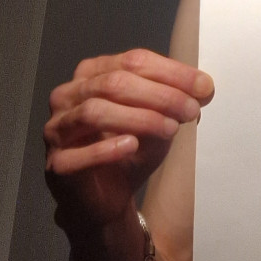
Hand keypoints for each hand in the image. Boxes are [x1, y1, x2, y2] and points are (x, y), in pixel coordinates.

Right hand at [44, 49, 213, 231]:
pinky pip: (77, 152)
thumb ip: (175, 101)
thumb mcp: (159, 120)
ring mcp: (57, 128)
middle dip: (160, 95)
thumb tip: (205, 87)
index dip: (172, 73)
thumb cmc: (130, 151)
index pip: (133, 61)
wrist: (106, 198)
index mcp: (93, 74)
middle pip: (114, 83)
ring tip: (170, 128)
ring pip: (94, 111)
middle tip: (191, 110)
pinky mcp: (56, 162)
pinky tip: (131, 145)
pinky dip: (106, 147)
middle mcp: (69, 95)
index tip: (205, 87)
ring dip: (139, 118)